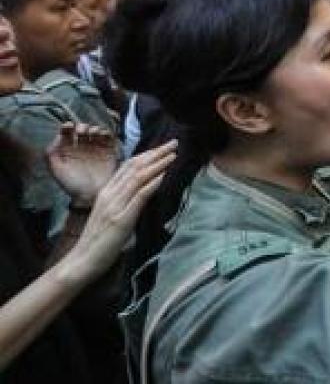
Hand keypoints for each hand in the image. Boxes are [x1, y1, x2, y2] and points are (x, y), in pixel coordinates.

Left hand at [46, 123, 118, 206]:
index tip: (67, 127)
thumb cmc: (72, 183)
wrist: (91, 195)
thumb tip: (58, 138)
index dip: (67, 127)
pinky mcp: (110, 151)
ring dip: (94, 129)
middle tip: (81, 132)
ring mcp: (97, 148)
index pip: (67, 132)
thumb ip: (51, 153)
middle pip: (83, 128)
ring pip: (97, 130)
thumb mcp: (56, 170)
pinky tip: (103, 137)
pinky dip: (107, 133)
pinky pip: (110, 137)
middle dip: (82, 127)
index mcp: (69, 149)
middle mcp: (83, 146)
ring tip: (92, 134)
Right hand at [61, 140, 176, 284]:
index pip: (128, 166)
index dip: (147, 154)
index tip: (163, 147)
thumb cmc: (98, 241)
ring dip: (158, 164)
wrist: (82, 261)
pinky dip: (152, 184)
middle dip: (156, 153)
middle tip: (174, 143)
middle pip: (135, 167)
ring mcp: (114, 206)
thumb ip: (124, 202)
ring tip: (173, 155)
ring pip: (138, 178)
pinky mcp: (121, 219)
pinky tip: (163, 175)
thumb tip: (144, 193)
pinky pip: (138, 197)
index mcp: (106, 192)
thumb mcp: (110, 215)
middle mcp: (109, 195)